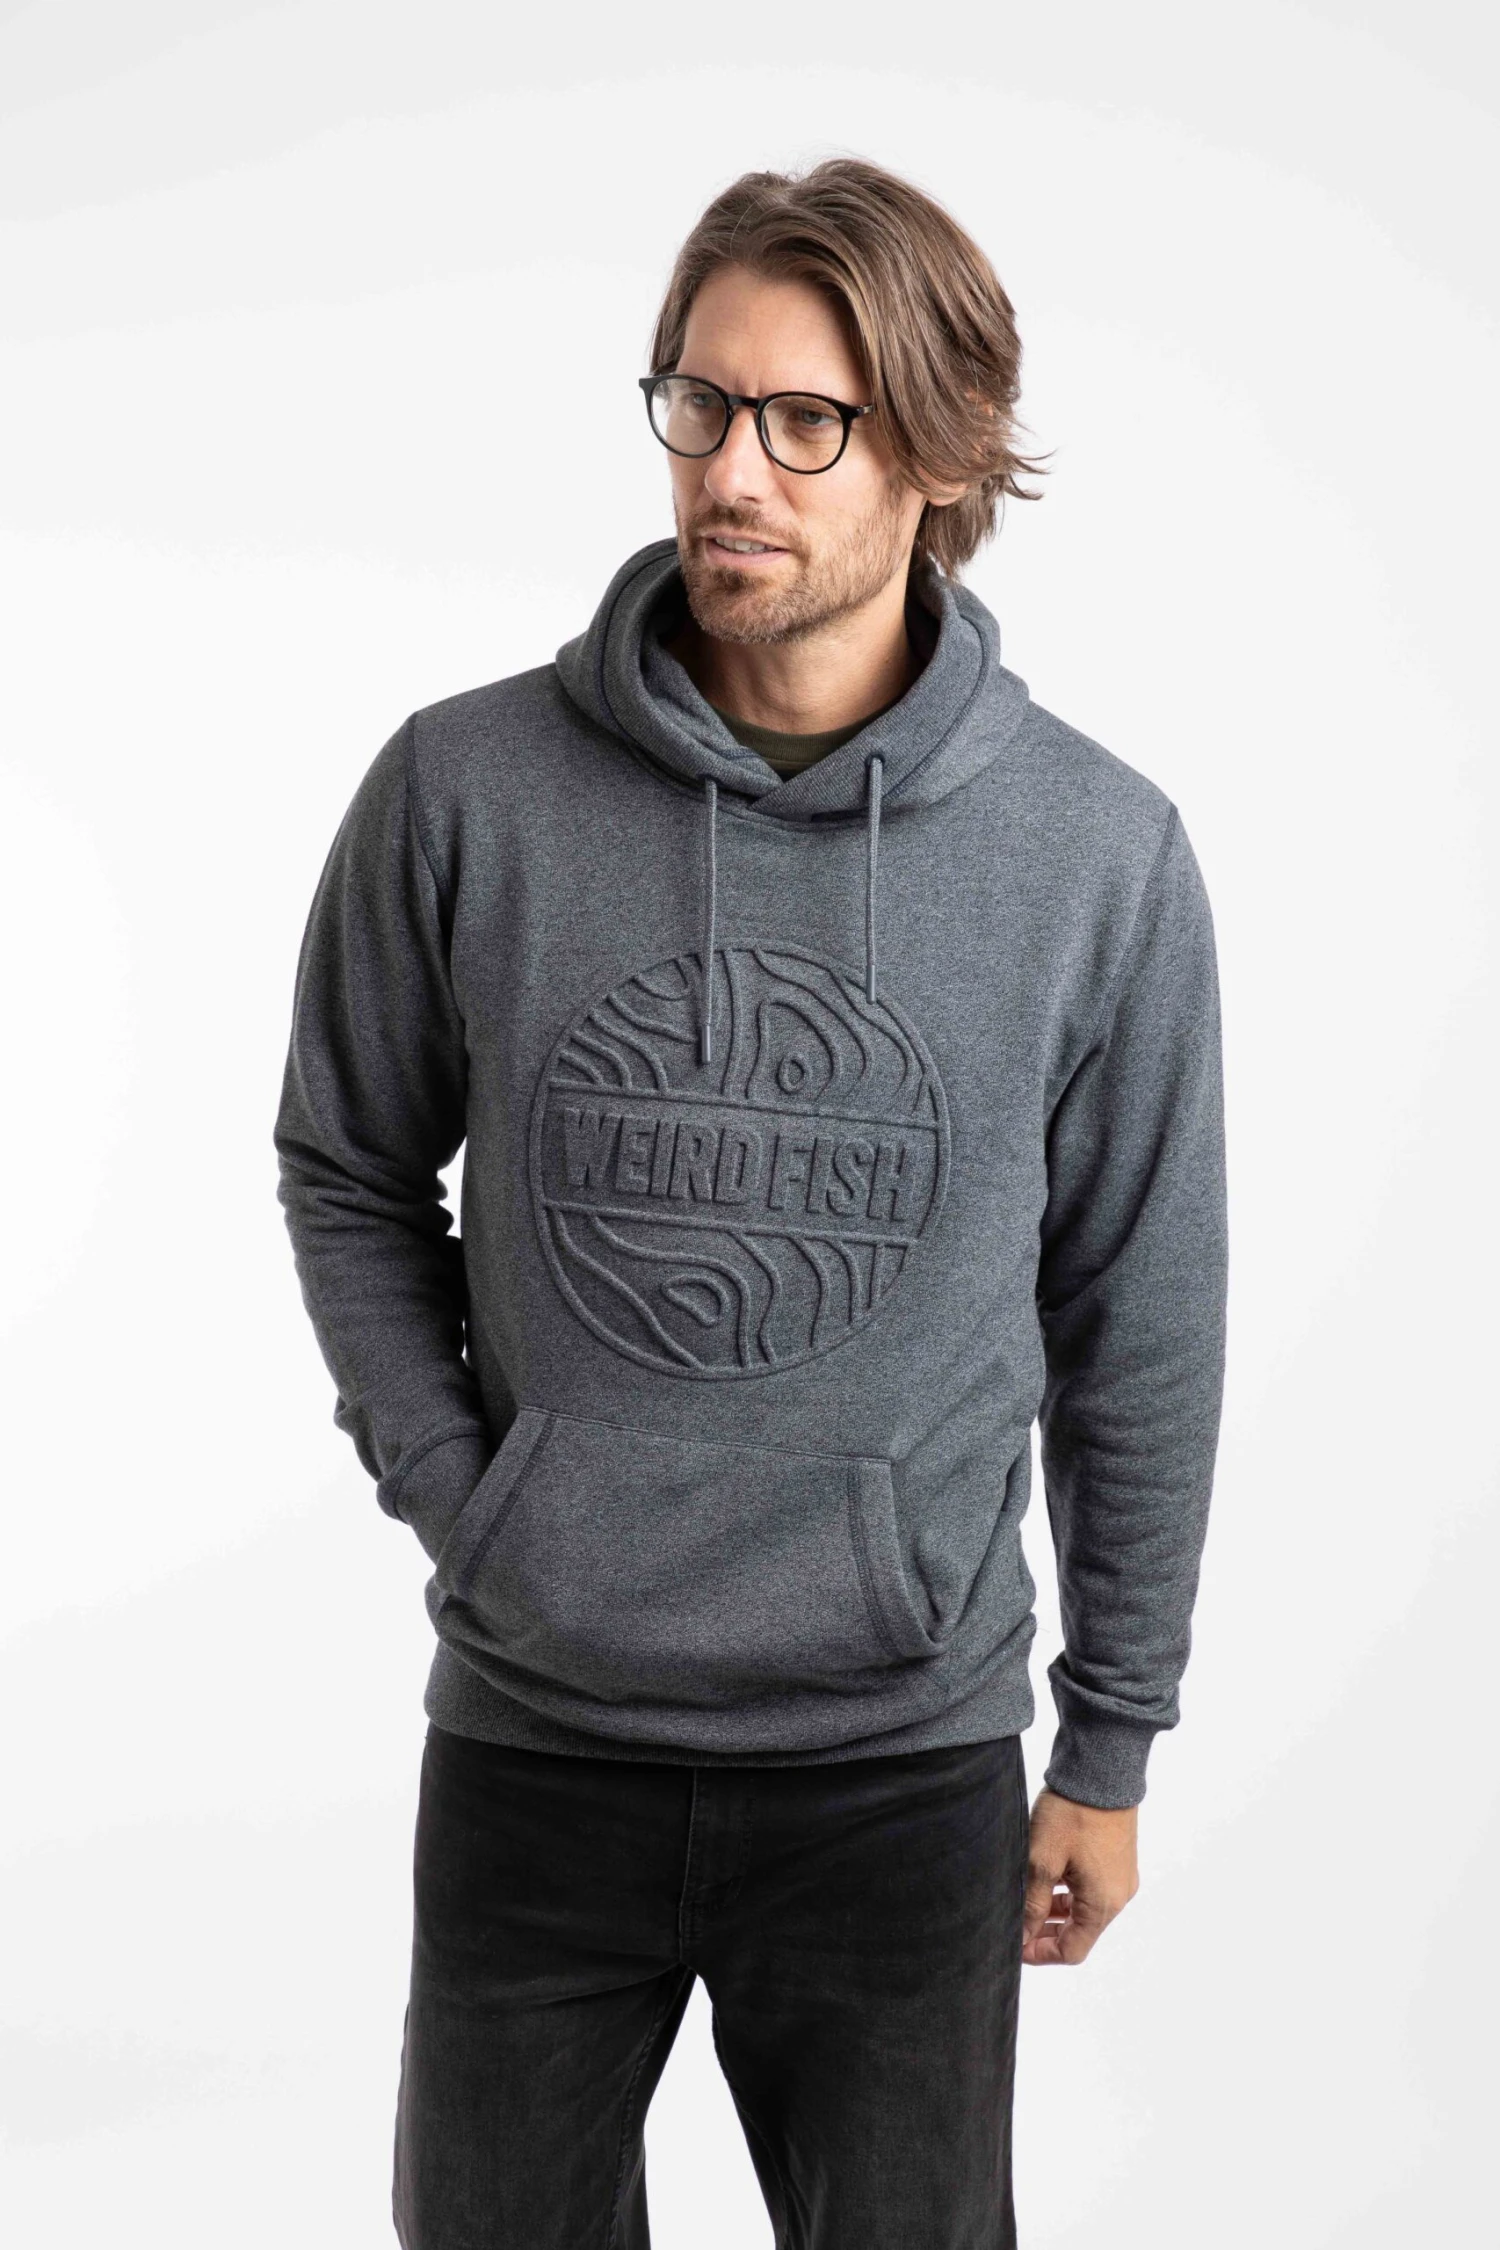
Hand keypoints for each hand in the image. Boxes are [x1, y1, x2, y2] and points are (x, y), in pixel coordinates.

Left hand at [1021, 1785, 1139, 1965]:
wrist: (1101, 1768)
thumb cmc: (1072, 1813)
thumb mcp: (1042, 1861)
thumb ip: (1032, 1905)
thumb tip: (1022, 1937)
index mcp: (1103, 1904)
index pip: (1072, 1951)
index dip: (1040, 1953)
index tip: (1013, 1945)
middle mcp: (1118, 1895)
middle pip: (1080, 1931)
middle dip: (1046, 1932)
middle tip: (1015, 1922)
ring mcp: (1120, 1876)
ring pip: (1084, 1908)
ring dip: (1055, 1910)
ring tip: (1025, 1897)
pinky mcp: (1117, 1857)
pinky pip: (1091, 1887)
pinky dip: (1068, 1890)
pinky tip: (1045, 1875)